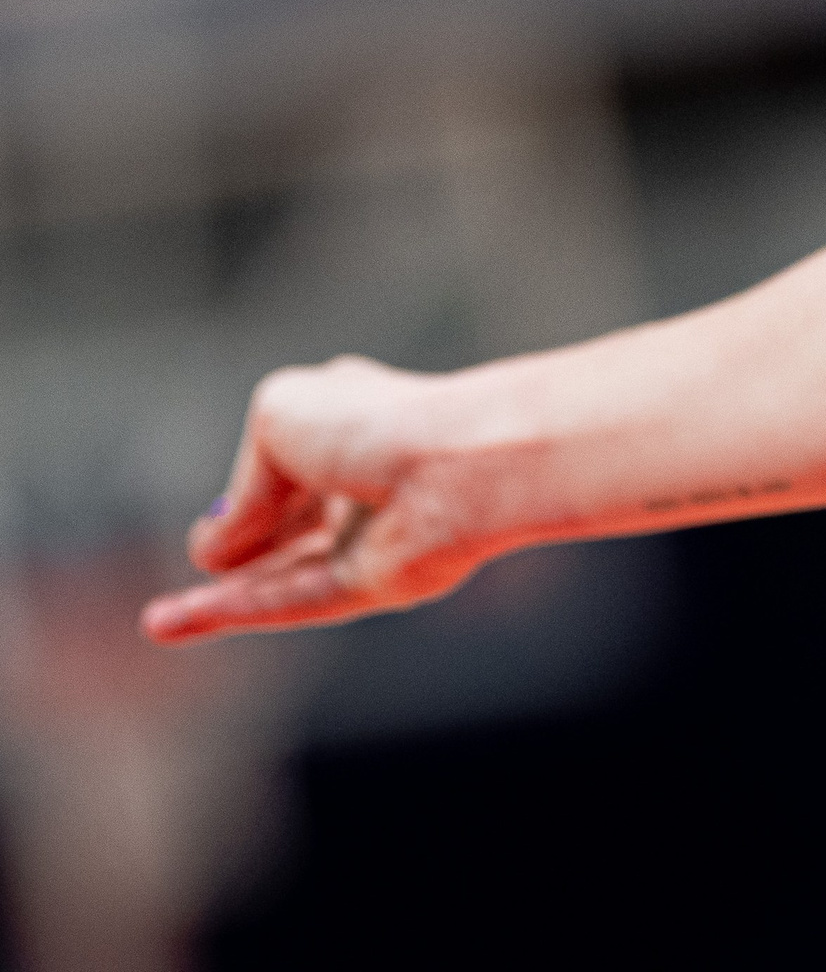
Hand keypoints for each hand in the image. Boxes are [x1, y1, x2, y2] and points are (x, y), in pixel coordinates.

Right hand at [141, 355, 490, 642]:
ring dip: (219, 598)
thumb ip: (239, 493)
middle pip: (286, 524)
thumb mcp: (277, 424)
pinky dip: (235, 613)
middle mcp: (356, 477)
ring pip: (280, 573)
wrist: (451, 465)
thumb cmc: (373, 423)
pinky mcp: (369, 584)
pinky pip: (291, 602)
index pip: (285, 457)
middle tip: (201, 566)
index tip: (217, 521)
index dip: (248, 489)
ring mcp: (364, 534)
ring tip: (157, 621)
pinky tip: (178, 623)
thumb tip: (213, 550)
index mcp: (345, 417)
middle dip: (240, 547)